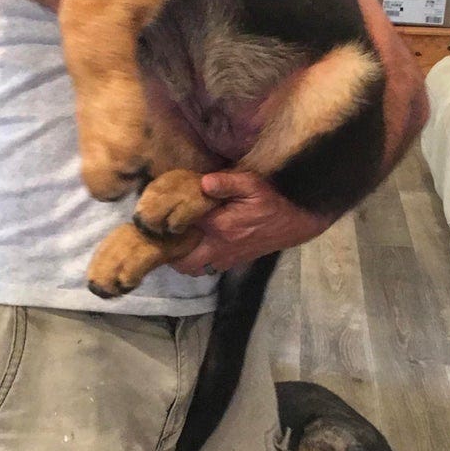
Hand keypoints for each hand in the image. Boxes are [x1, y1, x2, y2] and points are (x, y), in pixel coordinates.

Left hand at [171, 170, 335, 274]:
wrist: (294, 223)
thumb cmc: (271, 201)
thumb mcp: (252, 184)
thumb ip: (227, 182)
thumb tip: (203, 183)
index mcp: (220, 226)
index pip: (183, 227)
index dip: (166, 221)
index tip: (155, 213)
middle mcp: (219, 247)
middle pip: (182, 261)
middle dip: (168, 251)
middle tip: (159, 234)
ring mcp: (225, 258)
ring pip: (192, 268)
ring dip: (179, 258)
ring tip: (172, 239)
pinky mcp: (231, 261)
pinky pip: (204, 268)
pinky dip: (193, 260)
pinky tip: (191, 243)